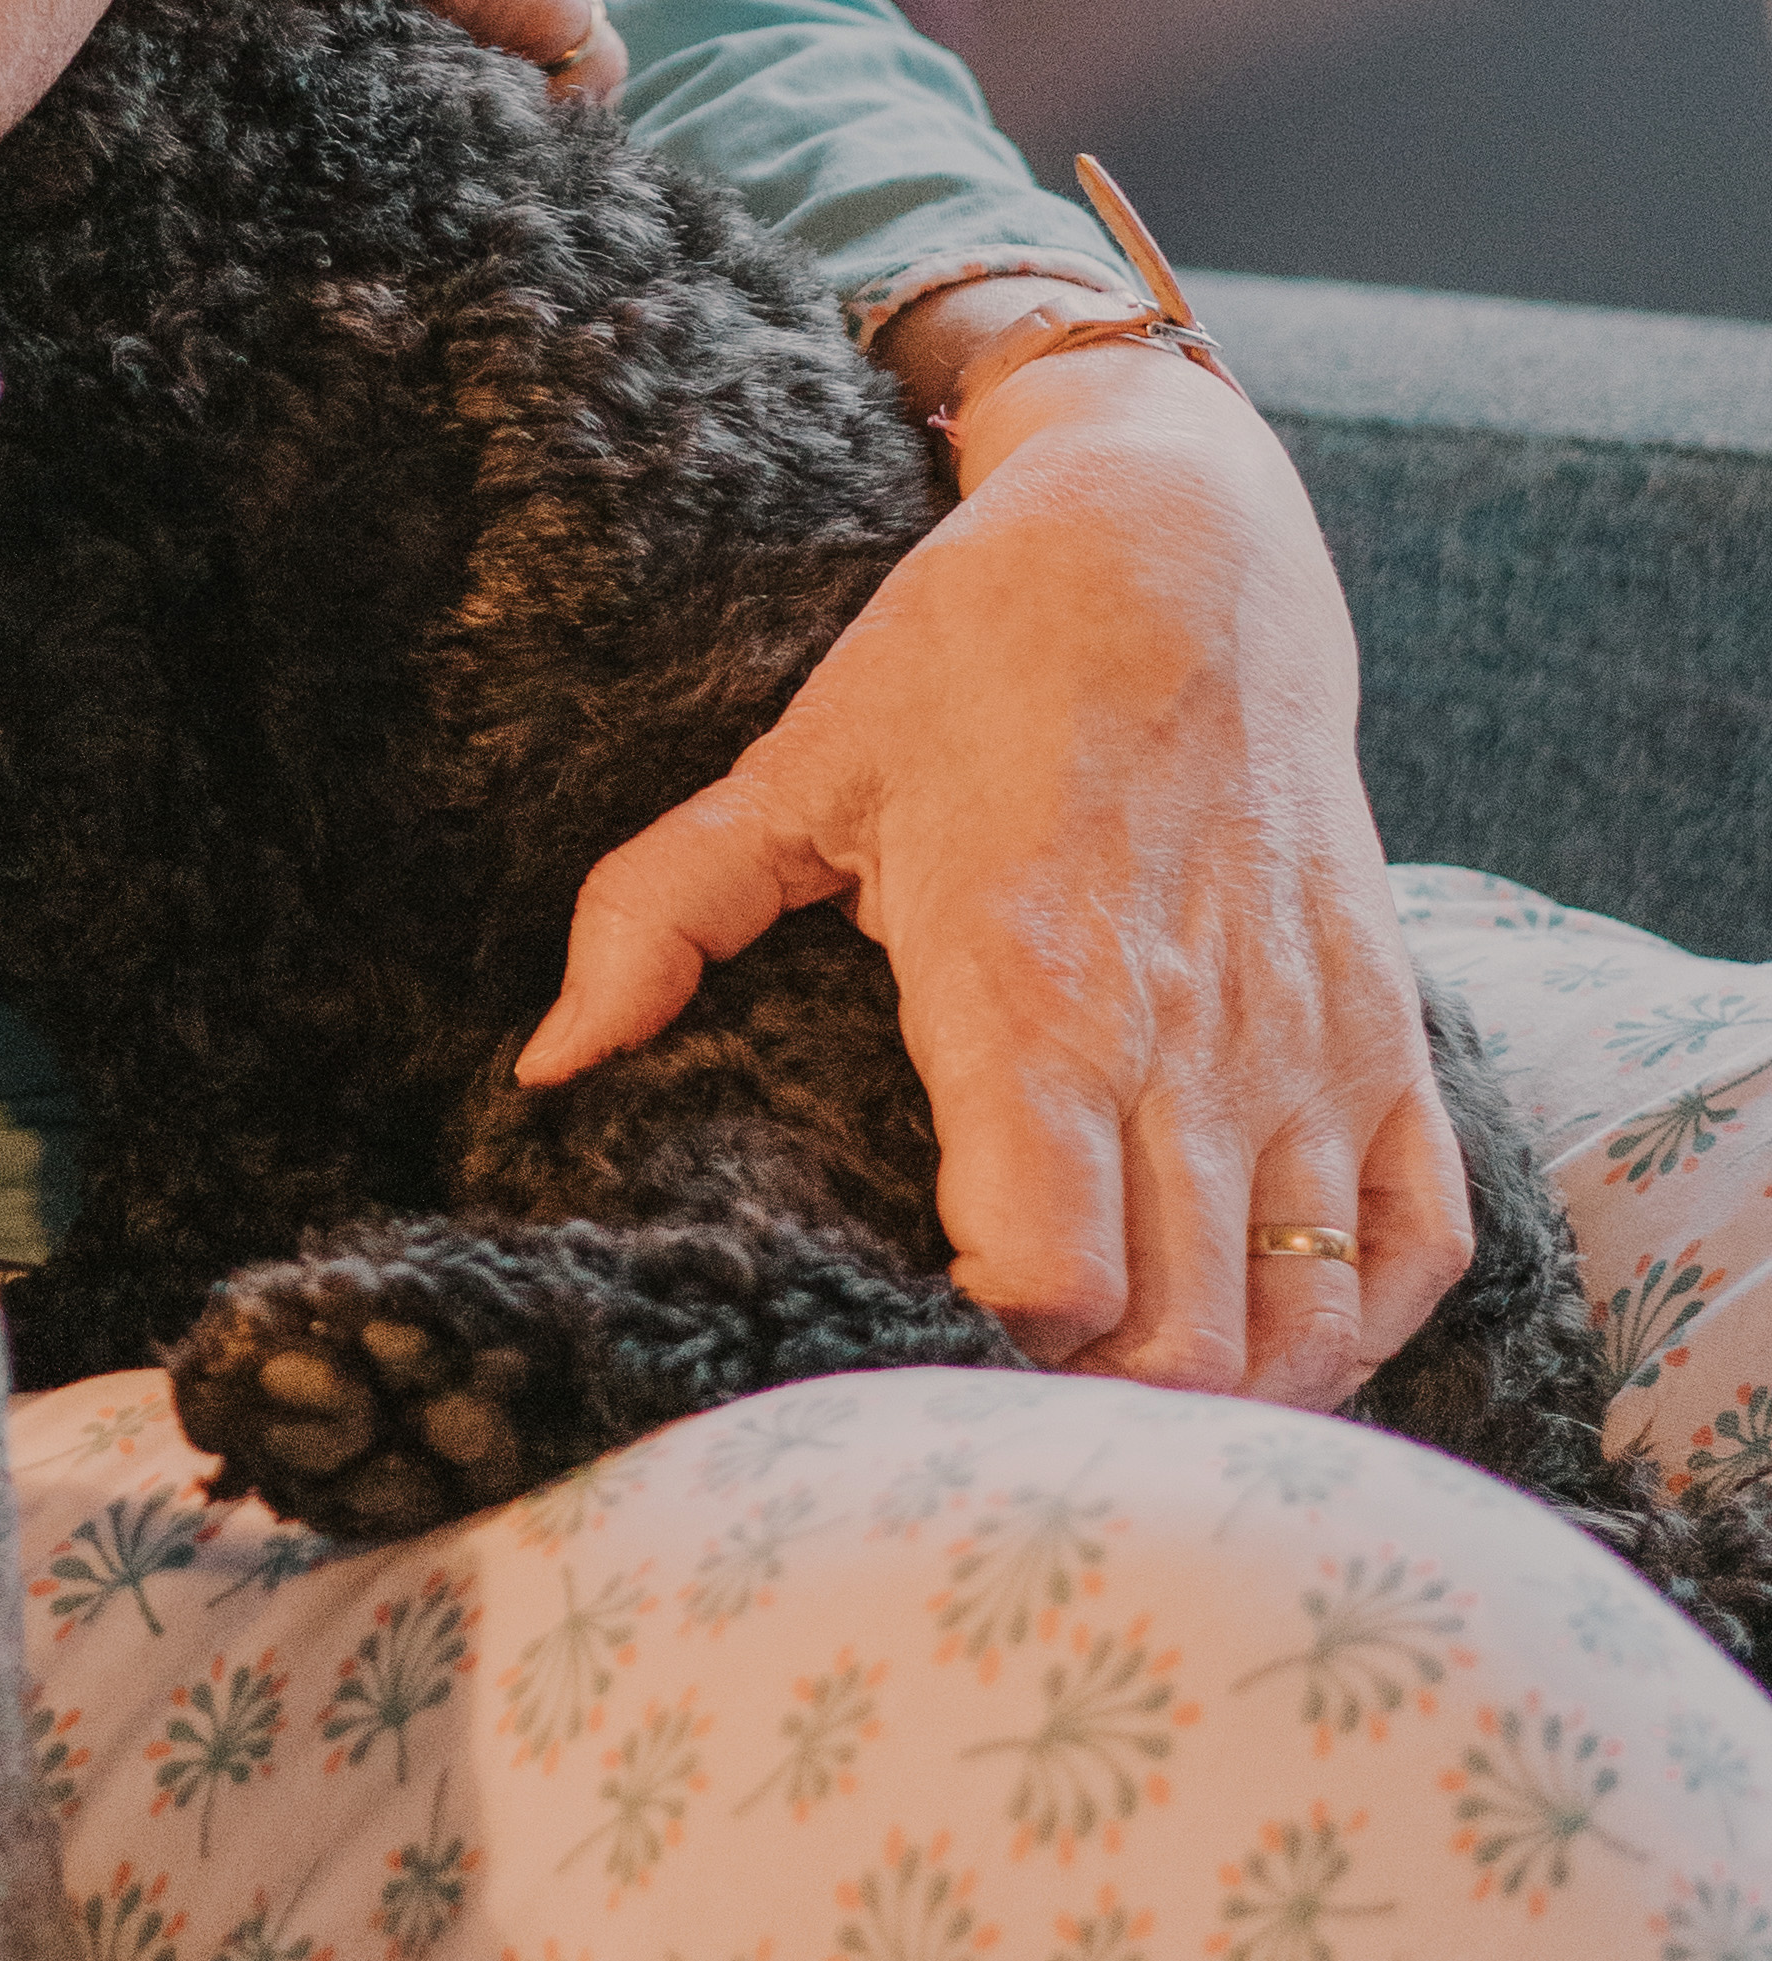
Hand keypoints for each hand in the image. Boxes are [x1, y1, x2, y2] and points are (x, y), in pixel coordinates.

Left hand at [513, 343, 1467, 1393]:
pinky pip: (1413, 1249)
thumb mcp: (794, 766)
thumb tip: (546, 1066)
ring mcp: (1307, 1047)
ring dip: (1213, 1393)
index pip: (1048, 1279)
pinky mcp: (1390, 1036)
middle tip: (995, 1383)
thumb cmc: (971, 656)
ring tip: (1108, 1371)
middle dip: (1082, 1412)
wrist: (1181, 548)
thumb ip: (657, 914)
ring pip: (1302, 1330)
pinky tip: (1246, 1321)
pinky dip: (1344, 1327)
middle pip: (1178, 1348)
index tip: (907, 1328)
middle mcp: (1187, 1041)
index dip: (975, 1353)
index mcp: (1027, 988)